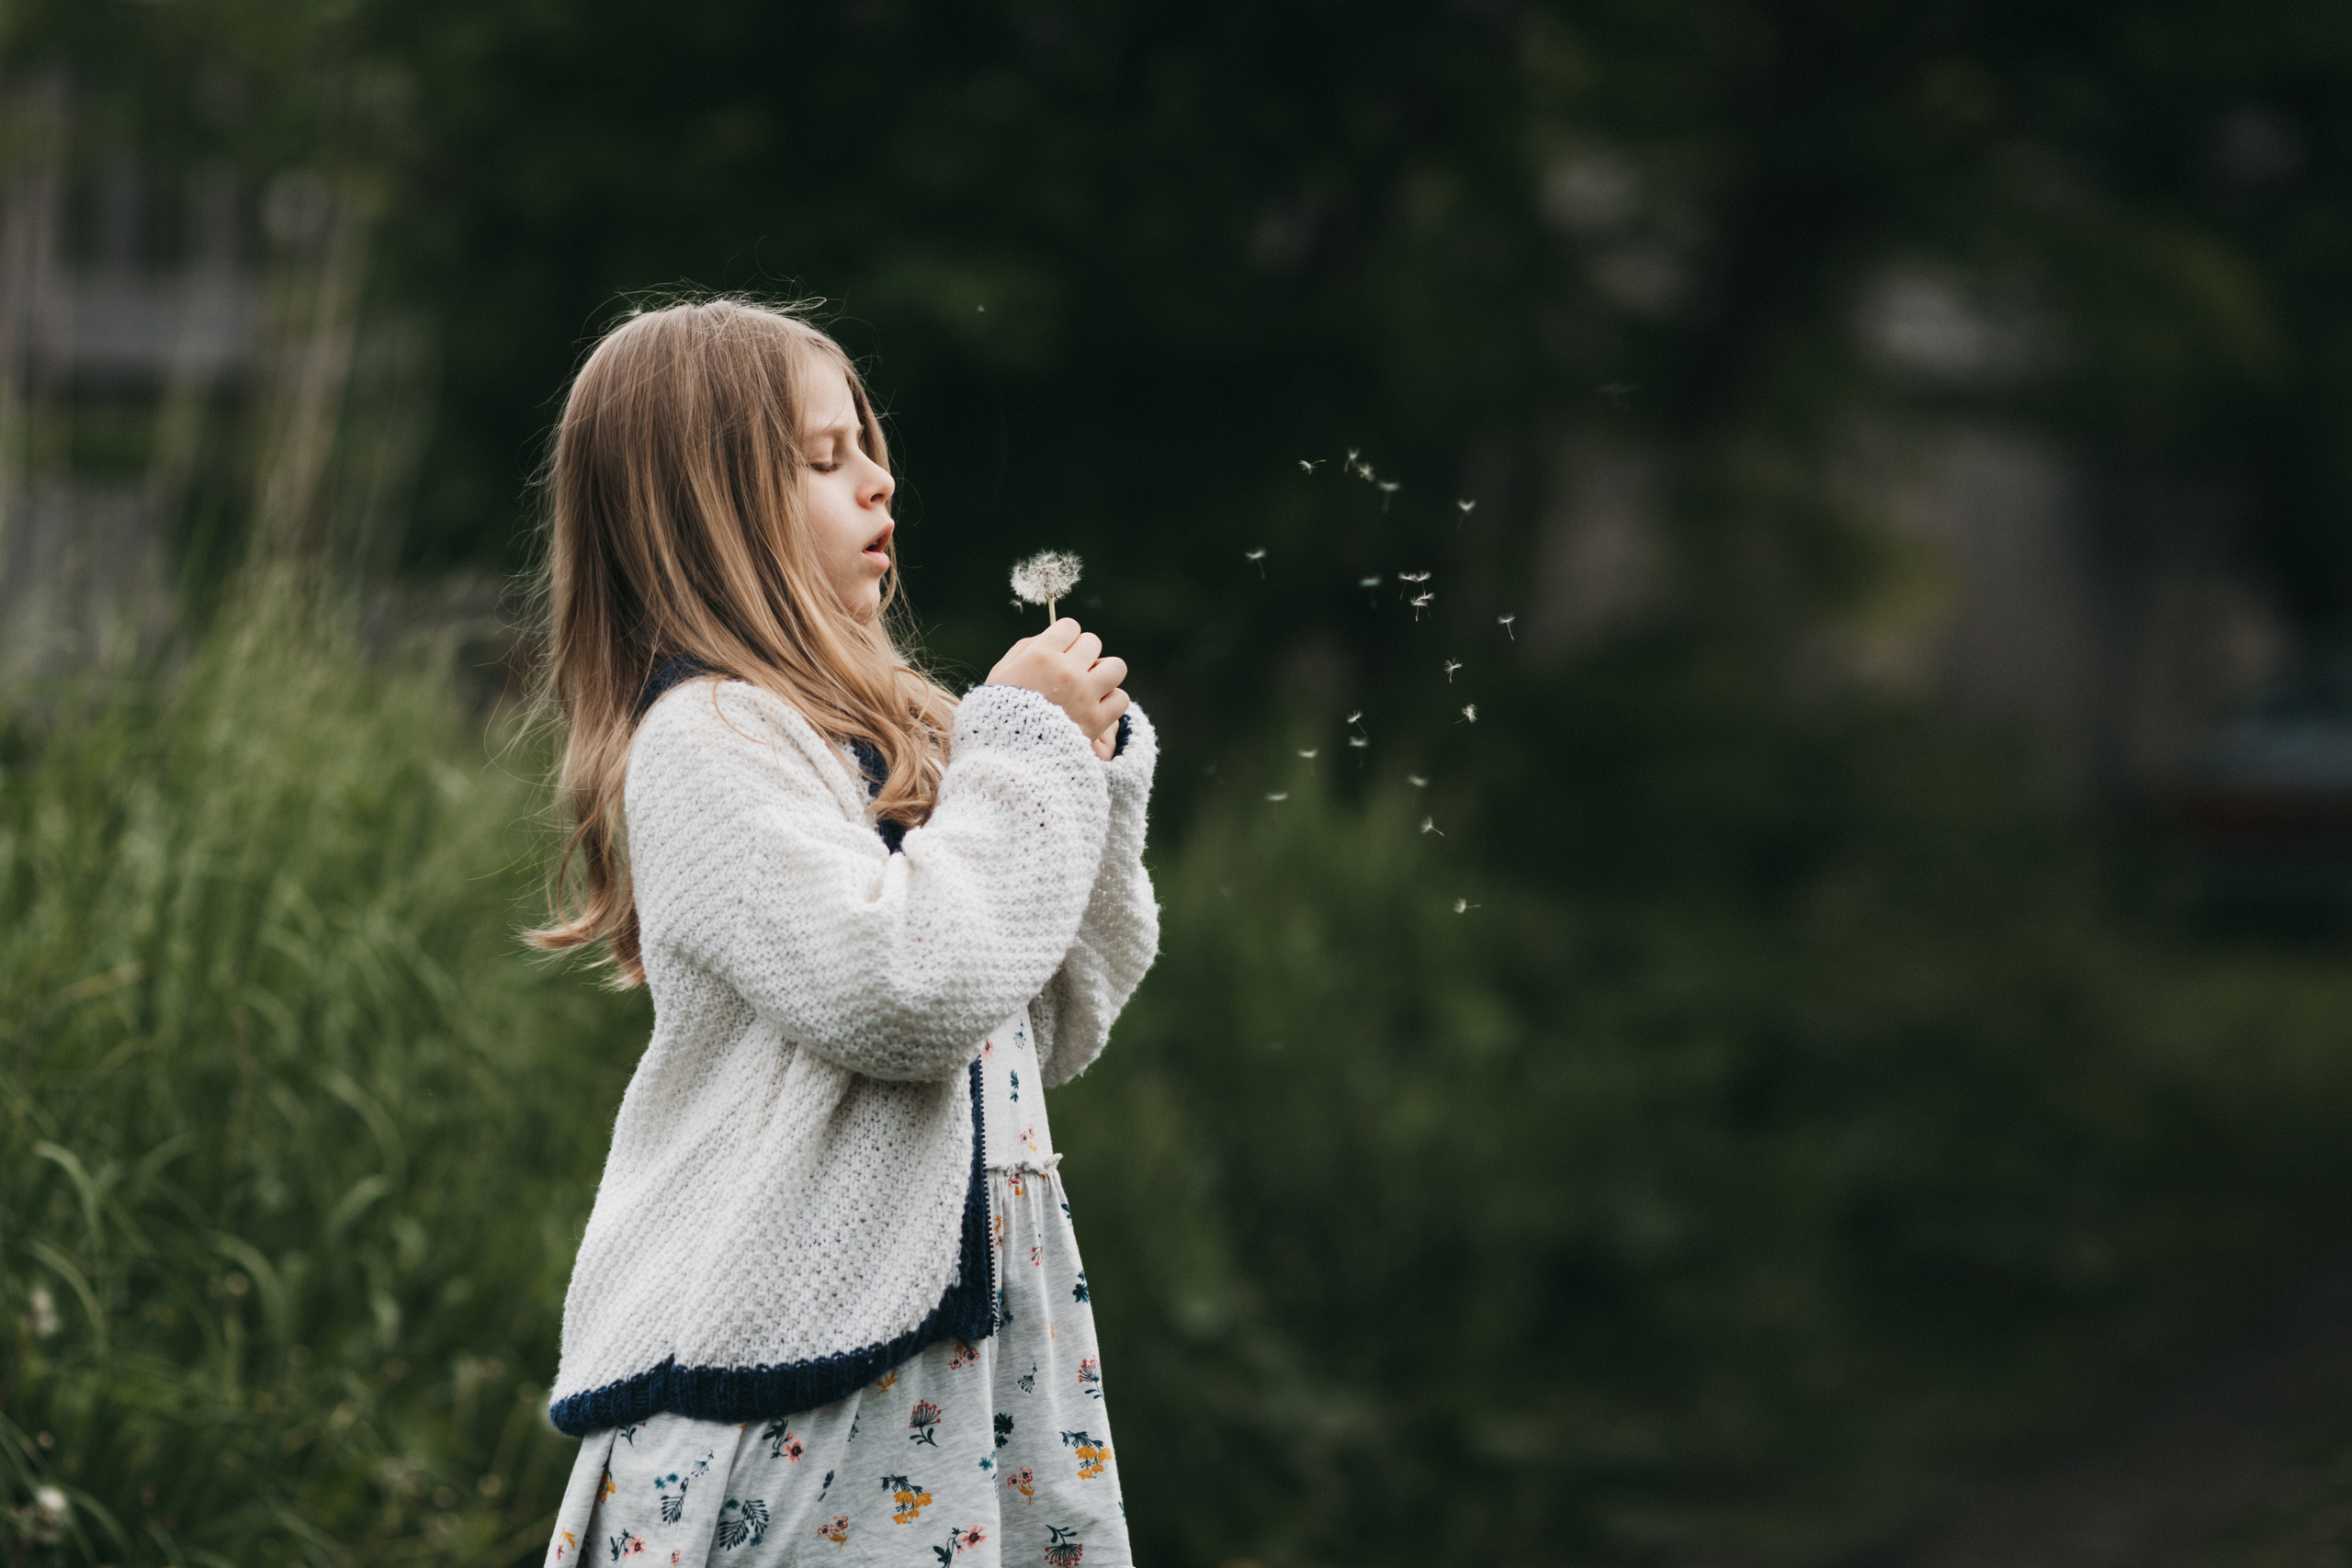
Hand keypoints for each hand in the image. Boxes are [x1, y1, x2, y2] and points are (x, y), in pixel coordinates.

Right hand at [987, 618, 1129, 747]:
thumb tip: (1051, 636)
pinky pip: (1121, 699)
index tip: (1059, 652)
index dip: (1065, 638)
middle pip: (1093, 643)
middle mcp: (1066, 672)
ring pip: (1115, 667)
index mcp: (1041, 657)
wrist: (1008, 757)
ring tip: (1090, 687)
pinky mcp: (1097, 721)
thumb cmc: (999, 712)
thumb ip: (1025, 648)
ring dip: (1104, 674)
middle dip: (1083, 654)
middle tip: (1072, 672)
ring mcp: (1085, 696)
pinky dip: (1111, 703)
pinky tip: (1095, 708)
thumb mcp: (1001, 674)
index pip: (1070, 626)